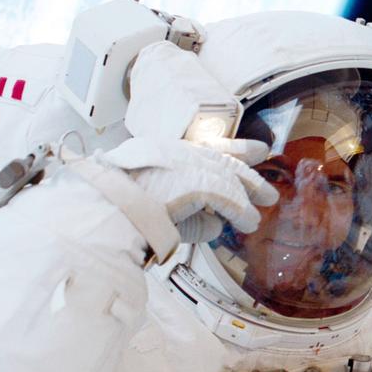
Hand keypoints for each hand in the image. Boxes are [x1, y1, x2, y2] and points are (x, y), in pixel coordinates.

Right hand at [102, 137, 277, 242]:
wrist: (105, 211)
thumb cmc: (120, 210)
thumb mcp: (160, 209)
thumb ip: (192, 218)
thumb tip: (217, 225)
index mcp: (167, 154)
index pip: (208, 147)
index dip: (235, 148)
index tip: (257, 149)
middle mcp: (179, 154)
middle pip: (222, 159)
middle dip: (248, 171)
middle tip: (266, 179)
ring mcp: (188, 166)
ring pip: (229, 177)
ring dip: (248, 194)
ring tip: (260, 210)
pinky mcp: (197, 184)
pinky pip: (228, 198)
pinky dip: (240, 212)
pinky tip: (249, 222)